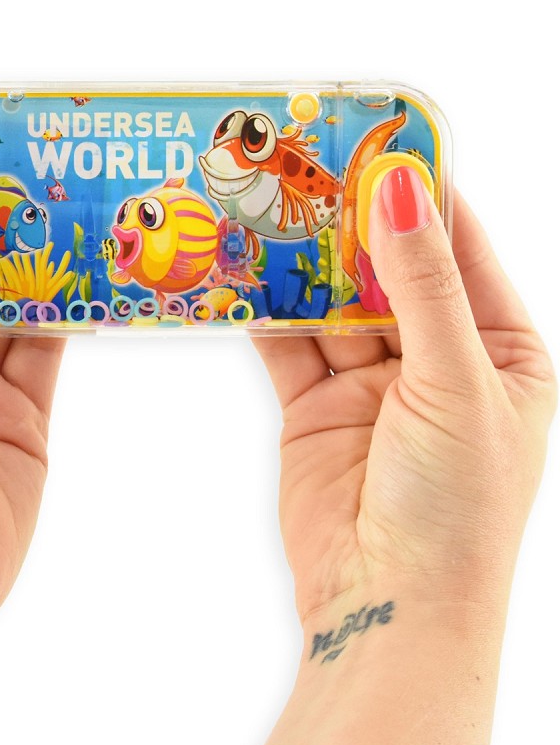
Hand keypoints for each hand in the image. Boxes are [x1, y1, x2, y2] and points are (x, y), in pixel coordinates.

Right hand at [252, 168, 555, 744]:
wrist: (386, 604)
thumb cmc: (453, 505)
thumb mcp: (455, 383)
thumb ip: (425, 287)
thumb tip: (404, 190)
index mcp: (498, 352)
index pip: (461, 251)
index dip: (423, 195)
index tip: (380, 140)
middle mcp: (434, 362)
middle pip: (388, 271)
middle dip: (349, 224)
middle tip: (307, 166)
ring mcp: (370, 384)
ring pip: (332, 304)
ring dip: (302, 264)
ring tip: (266, 208)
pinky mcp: (314, 407)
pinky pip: (289, 345)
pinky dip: (267, 311)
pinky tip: (244, 272)